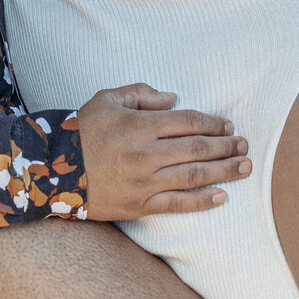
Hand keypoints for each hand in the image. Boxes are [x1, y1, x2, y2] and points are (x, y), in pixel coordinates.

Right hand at [76, 83, 250, 219]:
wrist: (53, 171)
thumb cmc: (83, 131)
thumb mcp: (107, 99)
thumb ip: (141, 94)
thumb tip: (174, 99)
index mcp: (139, 124)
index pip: (188, 122)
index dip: (213, 123)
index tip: (228, 126)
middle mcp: (146, 153)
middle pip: (198, 149)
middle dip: (226, 146)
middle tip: (244, 145)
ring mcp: (144, 182)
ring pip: (194, 176)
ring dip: (224, 171)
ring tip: (245, 167)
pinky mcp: (139, 205)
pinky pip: (177, 204)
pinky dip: (202, 201)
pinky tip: (221, 196)